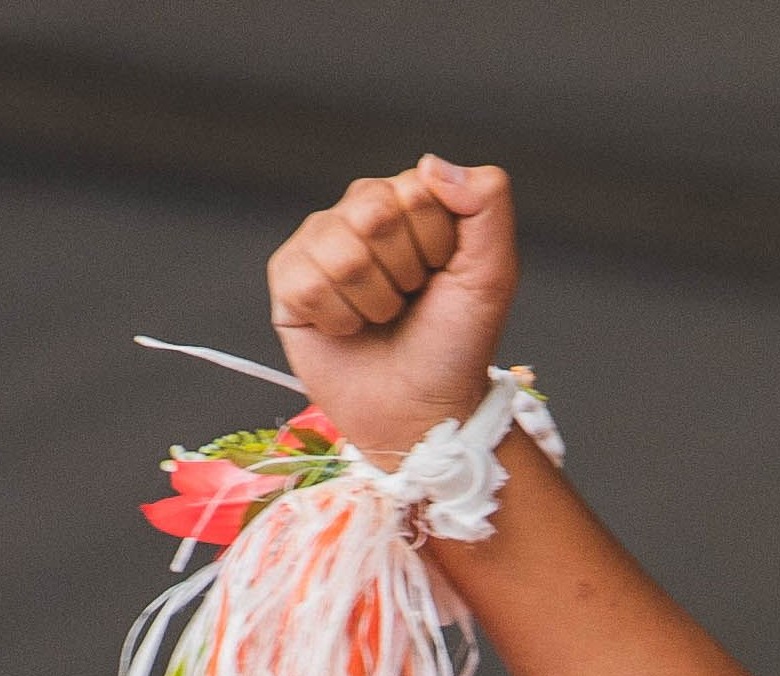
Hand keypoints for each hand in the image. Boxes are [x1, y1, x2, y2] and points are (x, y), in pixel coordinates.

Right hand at [265, 158, 517, 456]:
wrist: (423, 409)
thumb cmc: (457, 344)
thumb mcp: (492, 275)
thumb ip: (486, 206)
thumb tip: (432, 162)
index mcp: (410, 202)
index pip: (416, 190)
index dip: (437, 243)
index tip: (443, 274)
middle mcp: (360, 214)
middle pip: (372, 212)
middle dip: (404, 270)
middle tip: (411, 299)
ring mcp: (320, 245)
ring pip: (339, 250)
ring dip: (373, 301)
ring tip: (382, 318)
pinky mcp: (288, 280)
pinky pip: (306, 282)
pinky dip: (339, 319)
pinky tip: (349, 330)